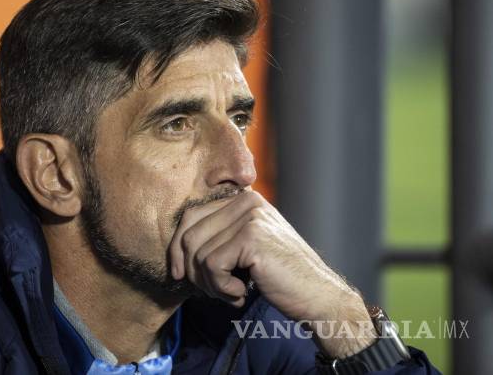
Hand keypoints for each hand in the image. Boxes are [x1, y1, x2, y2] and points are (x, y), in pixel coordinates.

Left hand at [169, 190, 376, 357]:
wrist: (317, 295)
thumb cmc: (278, 276)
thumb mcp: (244, 248)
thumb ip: (217, 237)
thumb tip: (176, 249)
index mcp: (242, 198)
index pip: (191, 216)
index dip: (177, 248)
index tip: (179, 274)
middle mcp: (246, 200)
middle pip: (189, 235)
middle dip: (193, 271)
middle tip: (215, 291)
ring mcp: (250, 216)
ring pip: (198, 254)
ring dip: (210, 284)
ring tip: (233, 293)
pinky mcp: (251, 236)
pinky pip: (212, 265)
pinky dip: (222, 288)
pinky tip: (242, 293)